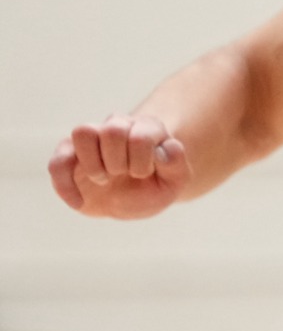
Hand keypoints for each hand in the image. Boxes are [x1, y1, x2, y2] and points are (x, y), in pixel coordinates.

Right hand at [49, 115, 191, 218]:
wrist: (133, 200)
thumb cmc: (155, 185)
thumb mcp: (175, 181)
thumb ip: (176, 164)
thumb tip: (168, 148)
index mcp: (147, 128)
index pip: (140, 136)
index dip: (142, 162)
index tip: (144, 174)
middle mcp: (118, 126)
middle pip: (112, 129)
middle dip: (120, 163)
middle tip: (124, 175)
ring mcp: (92, 140)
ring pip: (83, 132)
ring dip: (94, 165)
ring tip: (104, 180)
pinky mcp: (69, 157)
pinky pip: (57, 163)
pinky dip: (66, 186)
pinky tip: (79, 203)